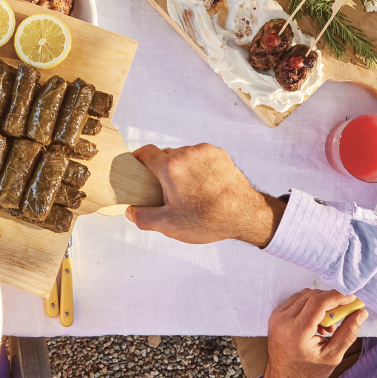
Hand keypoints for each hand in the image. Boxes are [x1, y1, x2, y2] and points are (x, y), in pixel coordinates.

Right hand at [123, 144, 282, 246]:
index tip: (136, 167)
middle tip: (165, 190)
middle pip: (165, 155)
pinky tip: (203, 185)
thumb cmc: (208, 219)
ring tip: (188, 190)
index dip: (137, 159)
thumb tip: (131, 211)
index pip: (145, 153)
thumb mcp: (169, 225)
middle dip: (161, 170)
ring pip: (184, 155)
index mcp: (170, 167)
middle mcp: (187, 153)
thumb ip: (143, 217)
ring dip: (181, 168)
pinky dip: (198, 167)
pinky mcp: (220, 154)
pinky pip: (201, 157)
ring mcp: (206, 151)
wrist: (245, 214)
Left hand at [260, 290, 363, 377]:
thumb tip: (361, 313)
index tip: (352, 297)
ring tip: (329, 325)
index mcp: (296, 332)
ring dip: (321, 303)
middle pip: (312, 296)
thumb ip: (348, 333)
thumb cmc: (307, 373)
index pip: (318, 303)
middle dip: (331, 300)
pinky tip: (317, 324)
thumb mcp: (332, 357)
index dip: (337, 296)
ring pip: (304, 295)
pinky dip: (311, 306)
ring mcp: (277, 317)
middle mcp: (282, 321)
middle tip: (344, 312)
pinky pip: (297, 300)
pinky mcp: (276, 315)